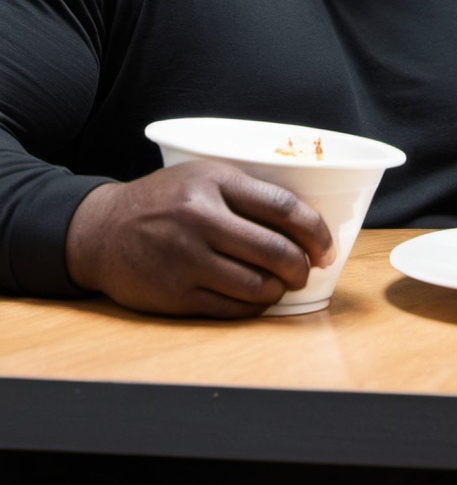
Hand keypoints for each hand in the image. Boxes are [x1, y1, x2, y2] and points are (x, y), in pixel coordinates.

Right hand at [65, 160, 335, 317]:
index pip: (284, 207)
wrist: (101, 231)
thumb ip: (251, 192)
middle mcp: (200, 218)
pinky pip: (232, 308)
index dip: (316, 231)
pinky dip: (253, 306)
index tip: (326, 247)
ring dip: (279, 290)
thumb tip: (310, 224)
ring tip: (280, 285)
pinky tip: (254, 297)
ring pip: (258, 285)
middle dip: (302, 267)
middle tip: (306, 270)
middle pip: (276, 251)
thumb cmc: (166, 201)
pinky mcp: (175, 293)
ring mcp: (186, 258)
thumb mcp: (205, 177)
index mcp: (215, 181)